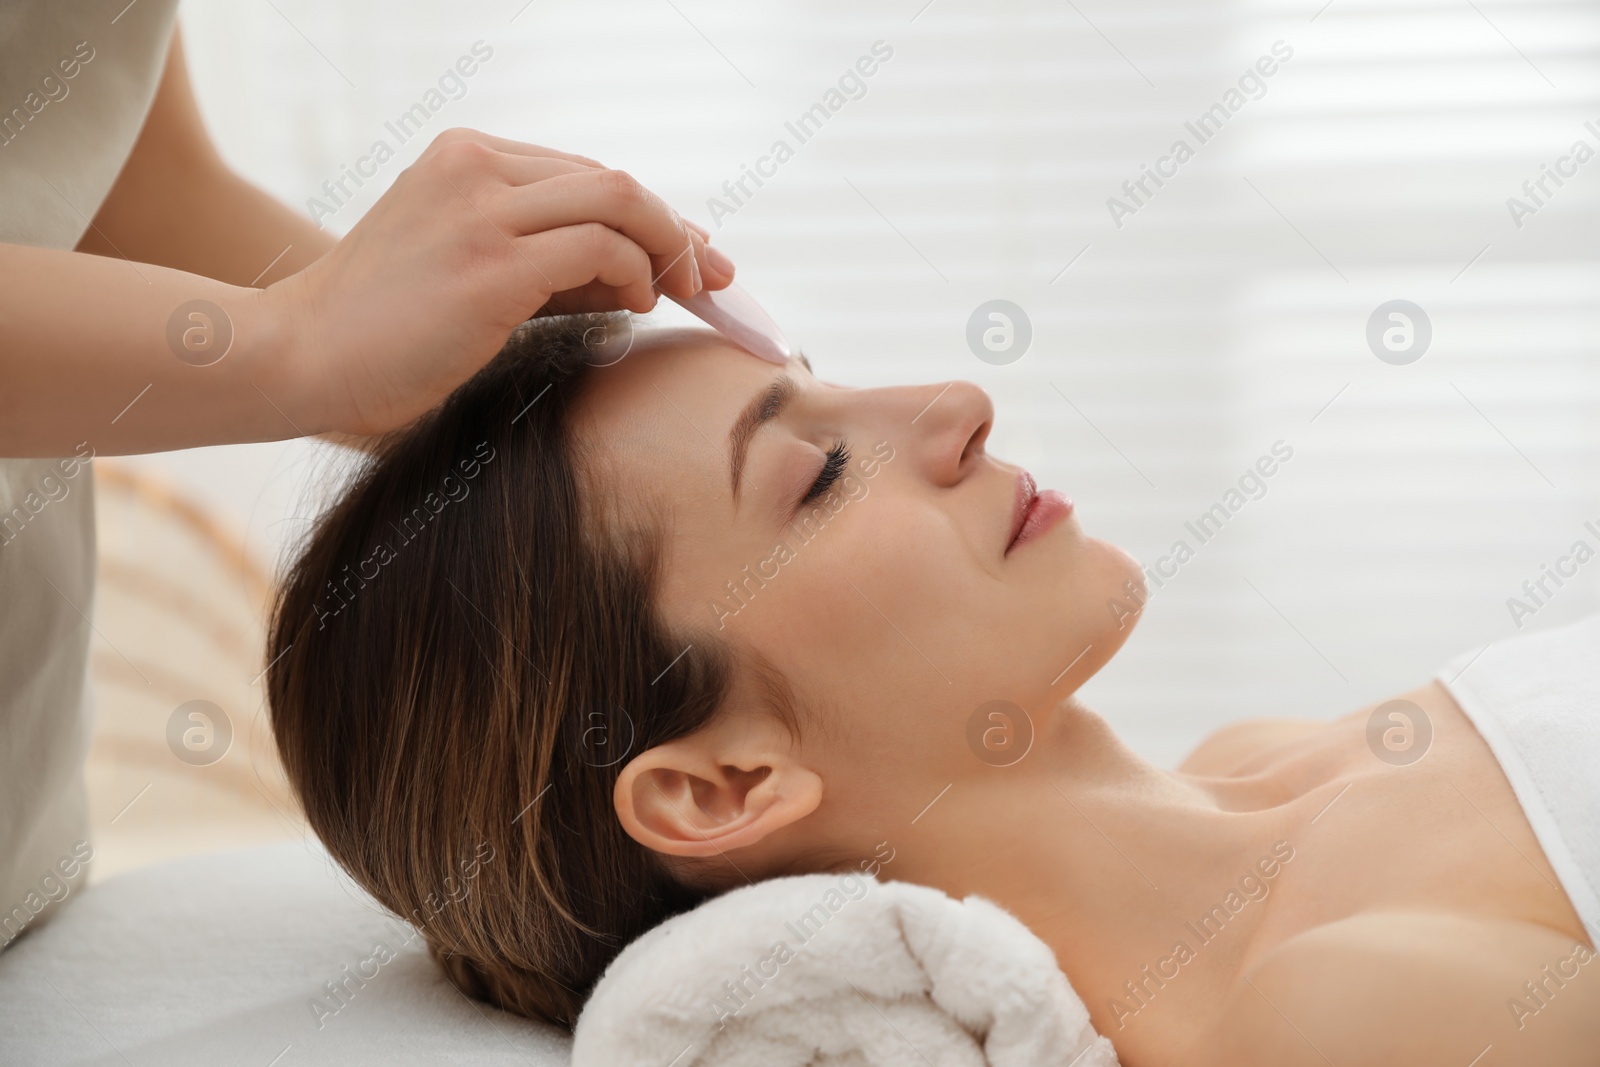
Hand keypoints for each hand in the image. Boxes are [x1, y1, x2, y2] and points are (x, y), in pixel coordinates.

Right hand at [265, 128, 733, 436]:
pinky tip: (637, 303)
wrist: (297, 357)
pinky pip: (598, 247)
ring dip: (667, 247)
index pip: (585, 175)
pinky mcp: (489, 263)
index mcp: (465, 159)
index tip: (691, 255)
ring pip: (617, 200)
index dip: (649, 215)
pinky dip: (634, 271)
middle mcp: (474, 167)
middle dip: (675, 228)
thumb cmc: (379, 332)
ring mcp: (480, 210)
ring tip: (682, 292)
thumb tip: (634, 274)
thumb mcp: (464, 272)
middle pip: (612, 180)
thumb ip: (541, 261)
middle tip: (714, 276)